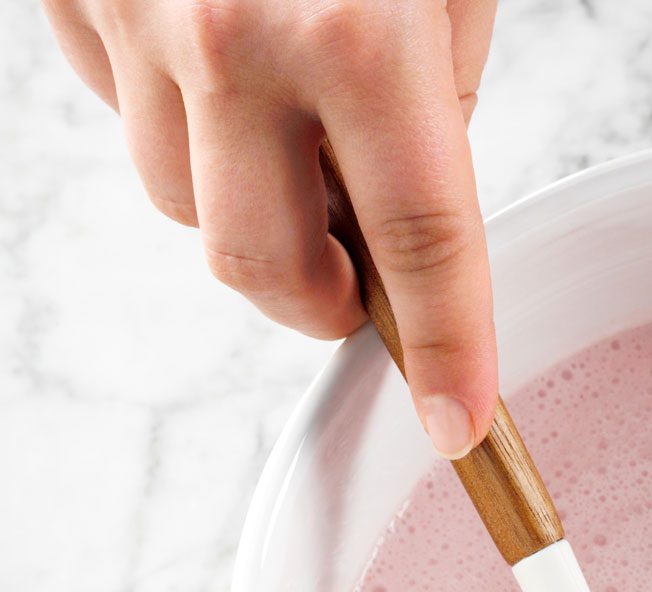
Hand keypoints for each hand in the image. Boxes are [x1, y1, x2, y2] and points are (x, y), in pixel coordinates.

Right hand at [43, 0, 500, 456]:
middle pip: (266, 265)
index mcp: (359, 37)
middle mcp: (233, 38)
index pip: (420, 245)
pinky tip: (225, 68)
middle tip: (362, 279)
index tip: (457, 421)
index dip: (446, 349)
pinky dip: (182, 120)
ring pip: (183, 202)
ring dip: (248, 203)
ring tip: (297, 131)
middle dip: (324, 301)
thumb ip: (433, 97)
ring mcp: (136, 17)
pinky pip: (123, 115)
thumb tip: (395, 205)